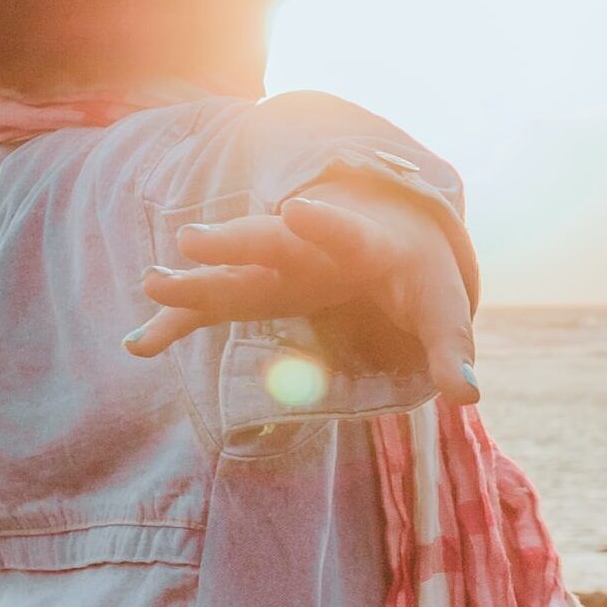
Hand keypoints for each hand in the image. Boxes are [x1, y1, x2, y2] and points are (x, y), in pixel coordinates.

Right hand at [126, 187, 479, 404]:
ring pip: (233, 271)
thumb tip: (466, 396)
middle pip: (270, 243)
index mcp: (365, 245)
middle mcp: (312, 248)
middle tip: (191, 240)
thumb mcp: (443, 308)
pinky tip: (140, 344)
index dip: (326, 224)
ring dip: (194, 280)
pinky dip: (180, 322)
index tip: (298, 210)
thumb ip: (452, 350)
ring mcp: (279, 267)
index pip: (346, 233)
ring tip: (151, 283)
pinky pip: (214, 307)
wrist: (391, 232)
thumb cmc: (420, 273)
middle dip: (234, 242)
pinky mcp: (261, 290)